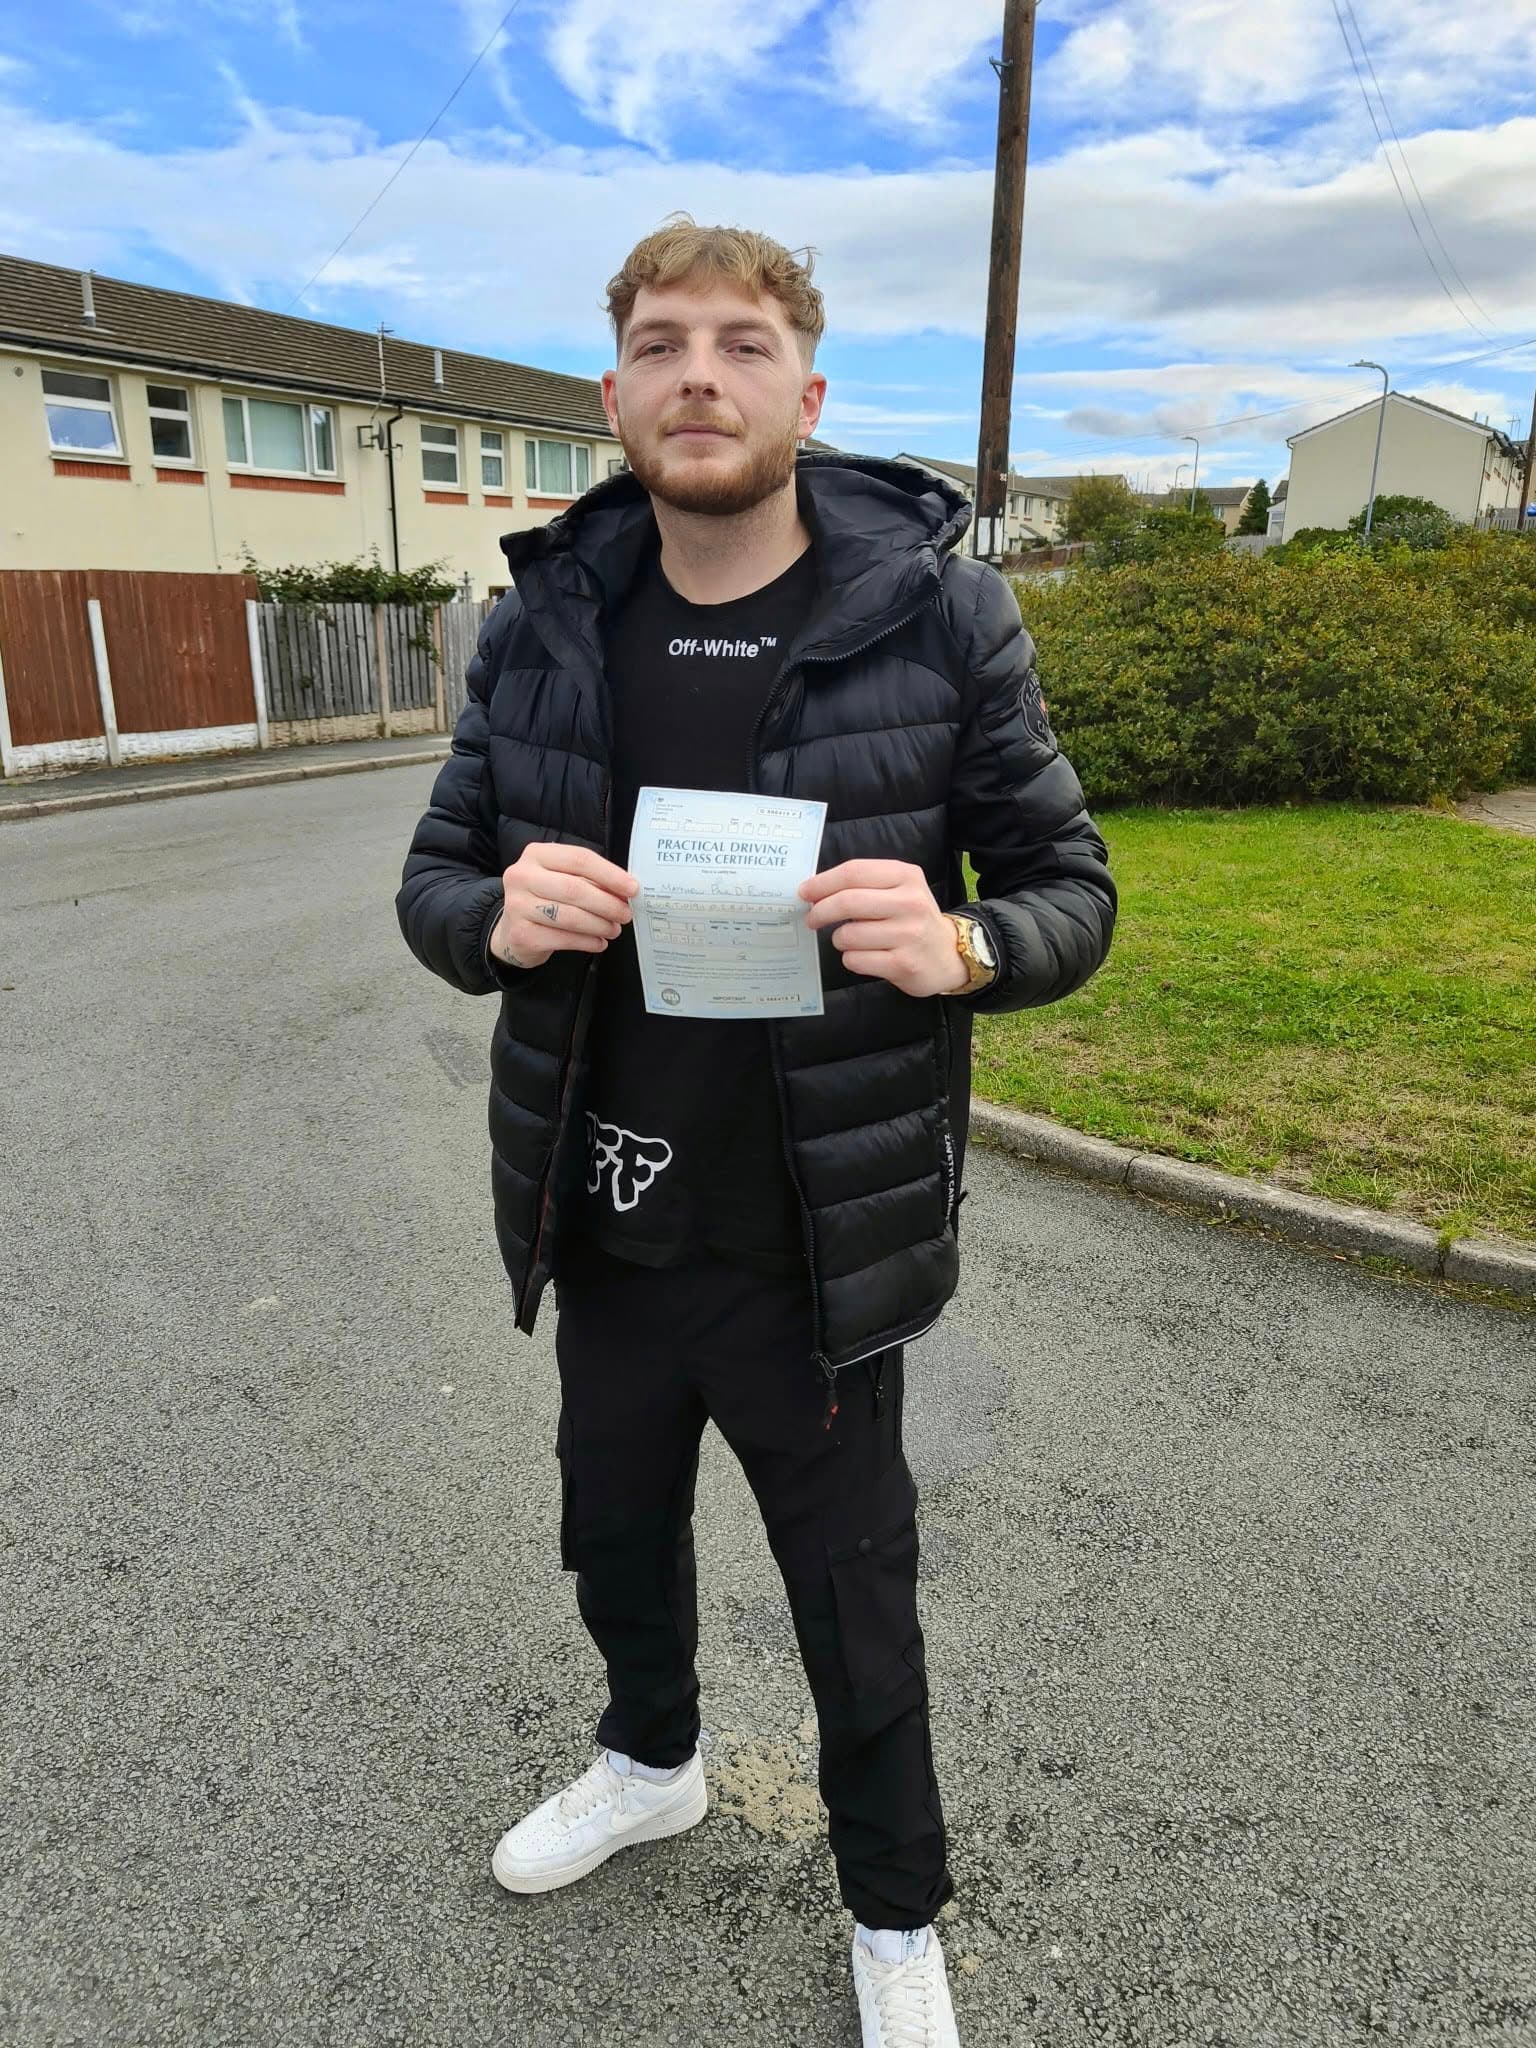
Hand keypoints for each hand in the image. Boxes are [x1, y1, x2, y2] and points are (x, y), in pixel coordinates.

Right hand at [490, 844, 637, 970]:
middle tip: (625, 914)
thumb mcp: (562, 879)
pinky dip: (587, 942)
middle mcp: (522, 876)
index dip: (610, 874)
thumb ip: (590, 880)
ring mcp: (517, 906)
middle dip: (607, 904)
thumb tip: (625, 891)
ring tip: (614, 929)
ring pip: (570, 916)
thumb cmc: (545, 898)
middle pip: (575, 889)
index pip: (580, 859)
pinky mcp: (521, 934)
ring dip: (599, 925)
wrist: (513, 929)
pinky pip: (562, 939)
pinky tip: (598, 942)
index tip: (632, 888)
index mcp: (536, 854)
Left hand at [799, 859, 968, 997]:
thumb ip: (863, 884)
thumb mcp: (899, 889)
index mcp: (906, 876)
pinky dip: (851, 958)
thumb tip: (814, 889)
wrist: (948, 955)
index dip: (823, 882)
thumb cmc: (912, 918)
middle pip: (848, 902)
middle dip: (820, 911)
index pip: (854, 872)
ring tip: (850, 940)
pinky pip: (855, 960)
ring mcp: (908, 935)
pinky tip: (864, 956)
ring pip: (848, 935)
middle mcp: (910, 903)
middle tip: (812, 918)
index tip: (805, 892)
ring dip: (839, 939)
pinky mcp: (903, 964)